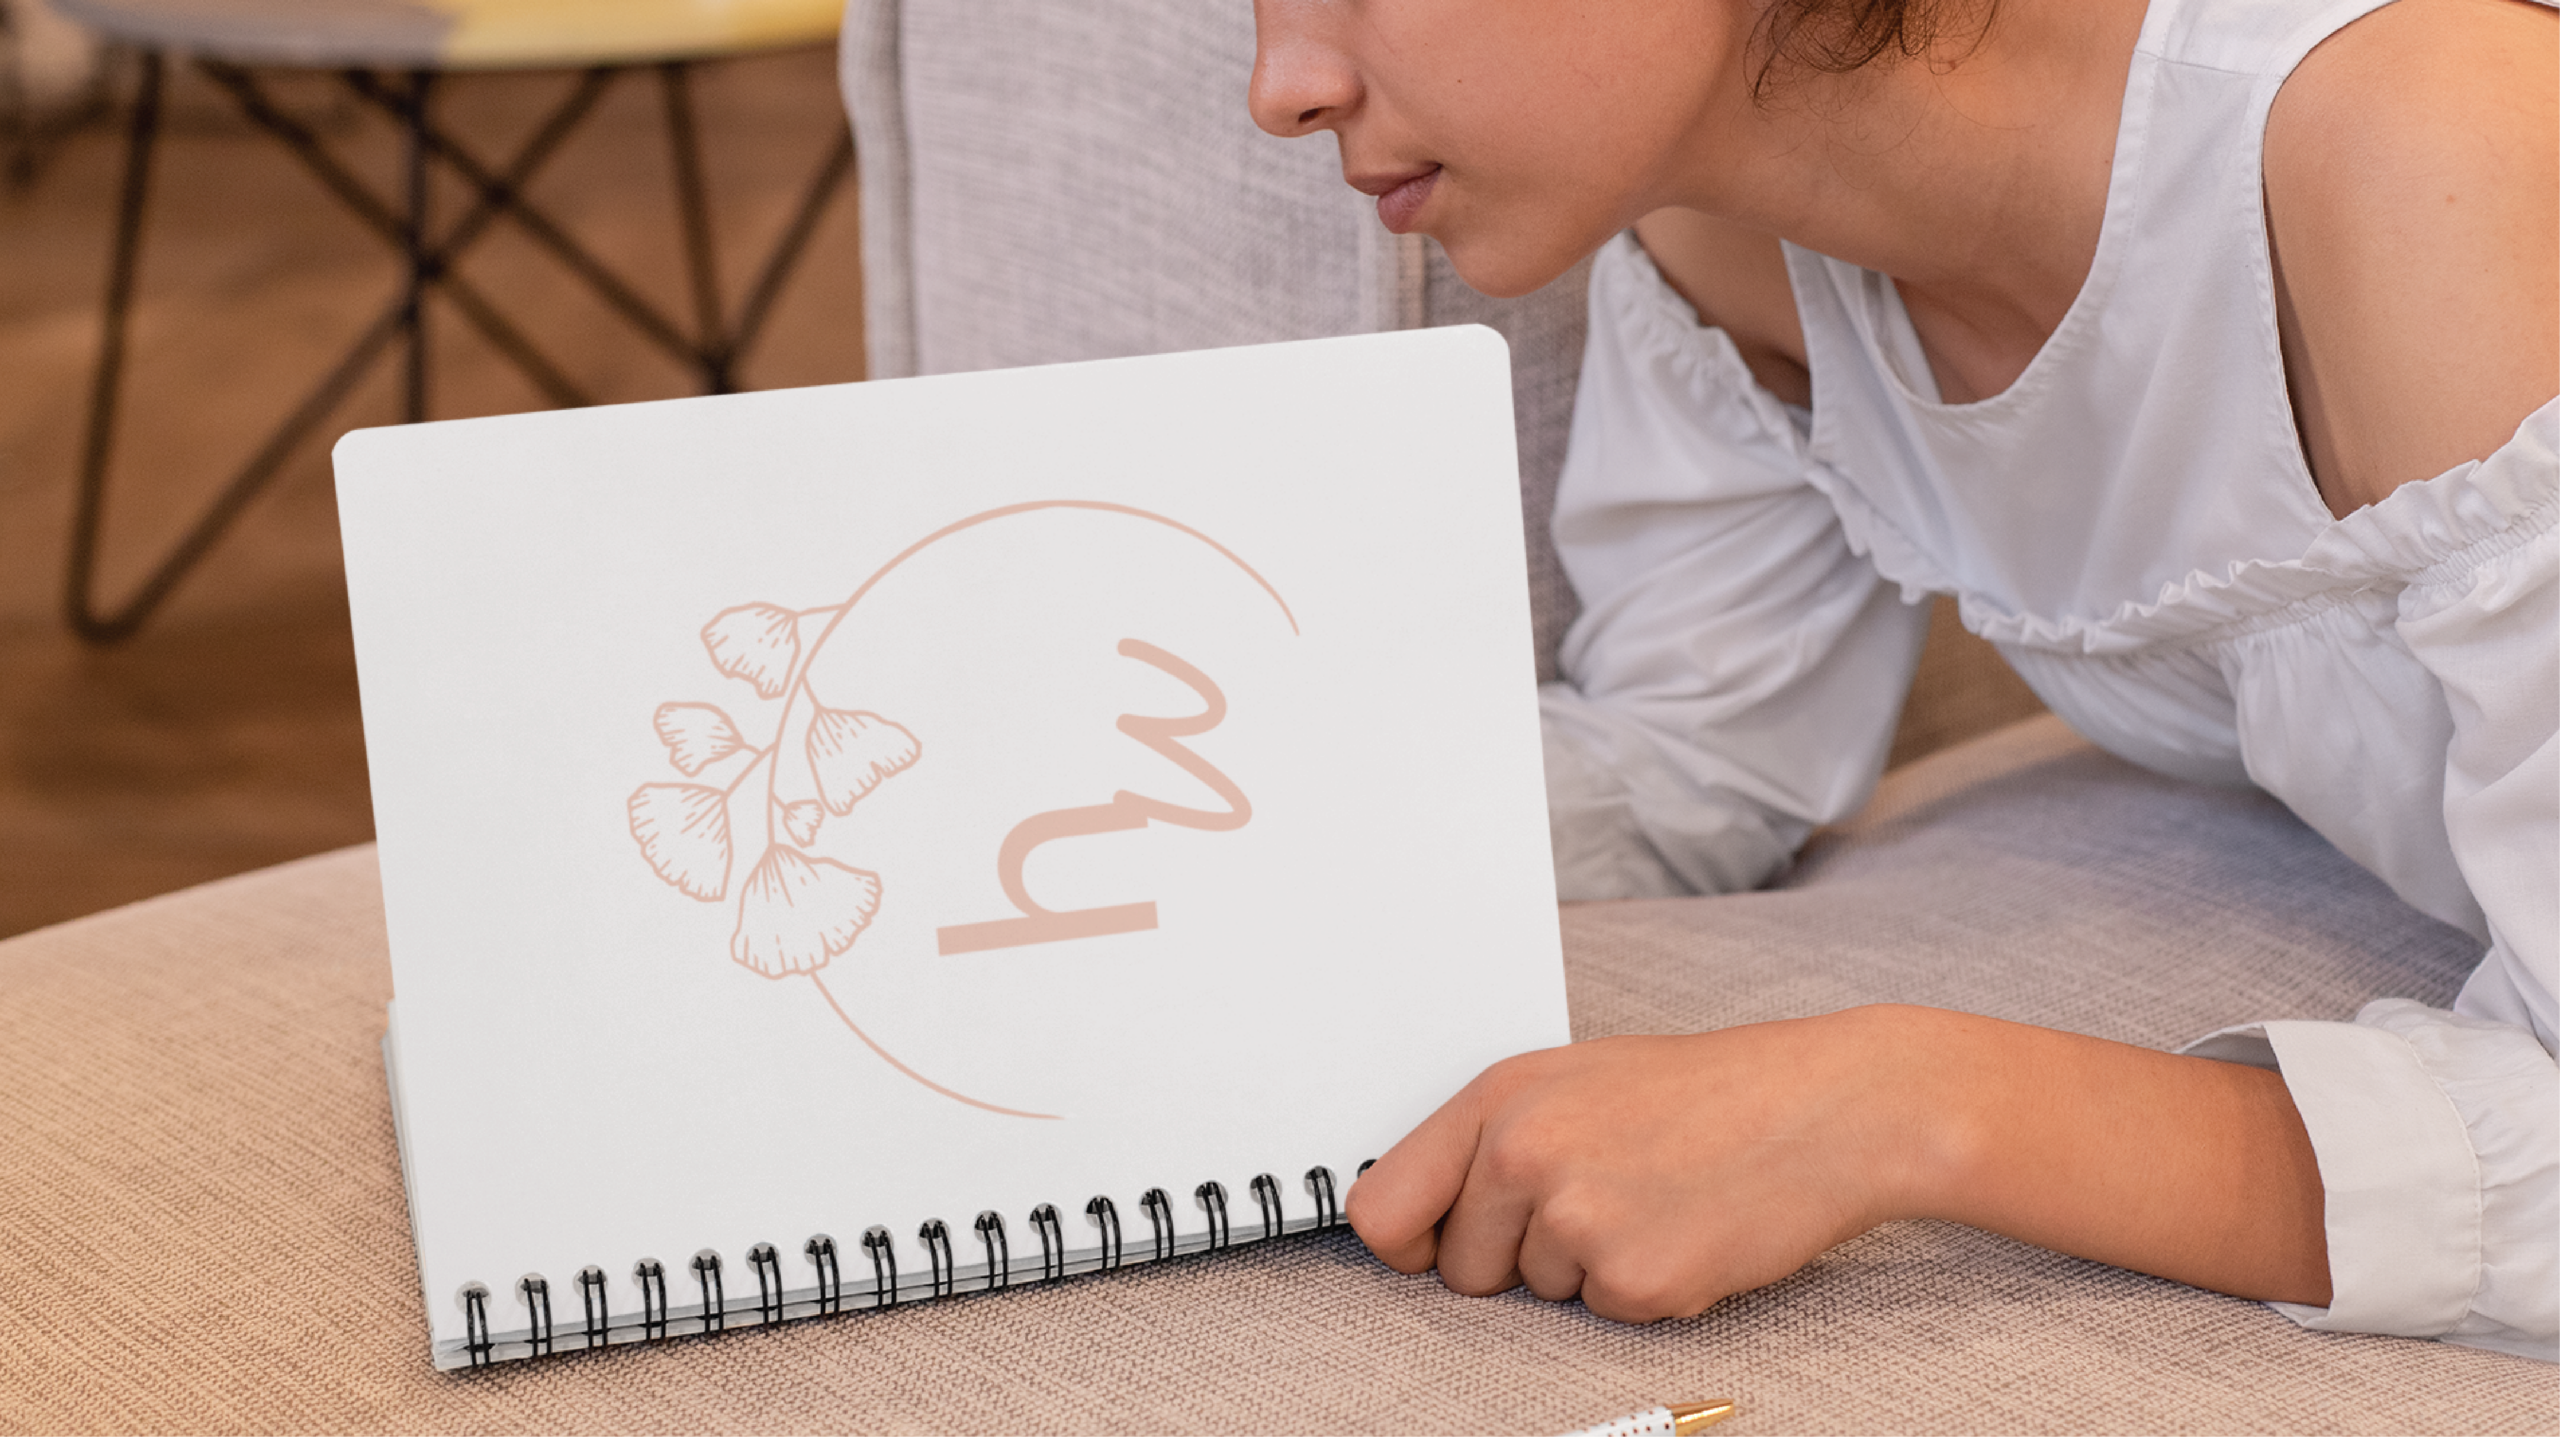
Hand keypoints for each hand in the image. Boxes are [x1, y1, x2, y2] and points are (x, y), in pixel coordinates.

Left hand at [1346, 1005, 2333, 1319]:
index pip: (1381, 1205)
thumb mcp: (1579, 1083)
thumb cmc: (1708, 1093)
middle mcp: (1523, 1153)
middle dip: (1515, 1258)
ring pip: (1537, 1294)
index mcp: (1500, 1097)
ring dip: (1589, 1269)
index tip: (1430, 1245)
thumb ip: (1493, 1140)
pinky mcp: (1635, 1277)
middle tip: (1600, 1200)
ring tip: (1656, 1199)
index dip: (1407, 1240)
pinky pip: (1604, 1315)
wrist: (1831, 1107)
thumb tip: (1411, 1215)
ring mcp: (1577, 1218)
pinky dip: (1645, 1291)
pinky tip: (1690, 1230)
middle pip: (1458, 1269)